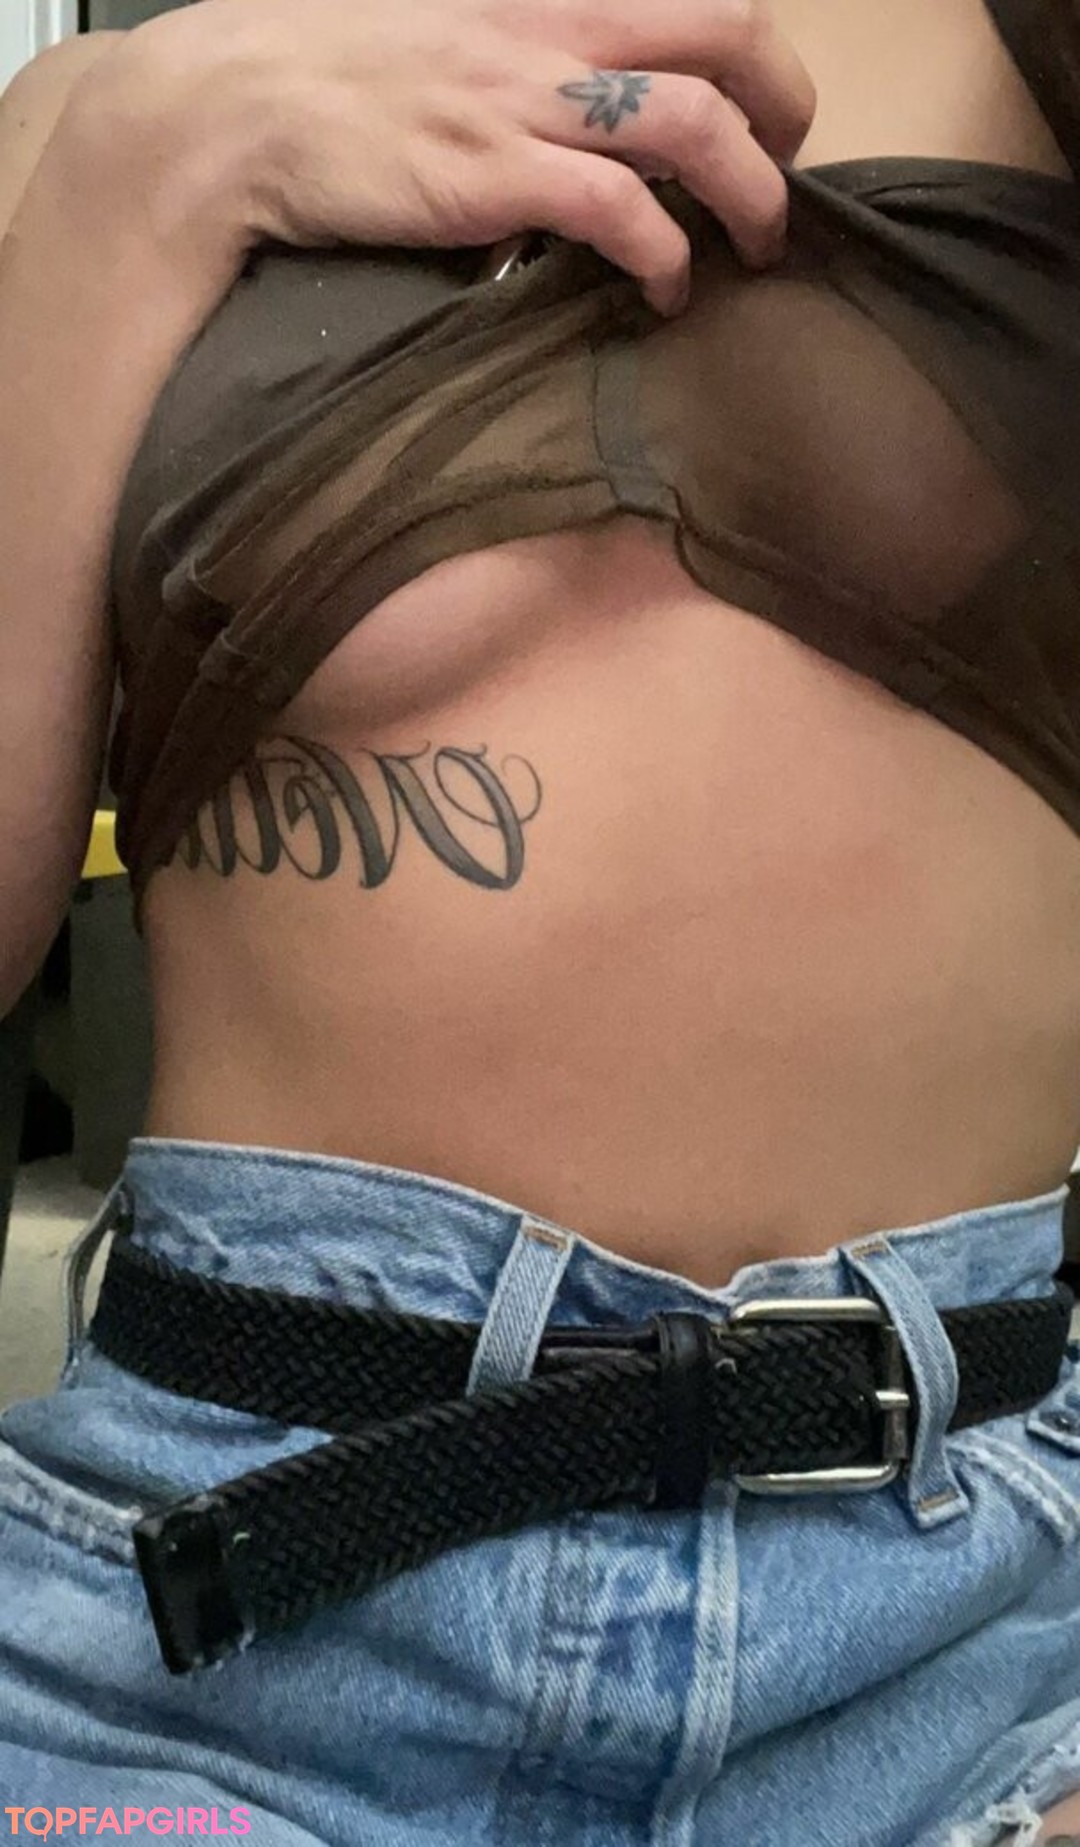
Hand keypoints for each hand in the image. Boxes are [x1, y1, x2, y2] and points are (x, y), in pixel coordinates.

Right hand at [82, 0, 814, 315]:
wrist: (236, 108)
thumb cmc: (334, 80)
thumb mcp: (451, 39)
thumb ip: (530, 61)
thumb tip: (589, 111)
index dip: (761, 58)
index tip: (770, 120)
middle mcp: (552, 32)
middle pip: (727, 35)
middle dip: (786, 111)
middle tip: (786, 180)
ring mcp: (525, 103)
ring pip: (694, 124)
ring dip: (751, 194)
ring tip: (755, 249)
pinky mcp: (494, 177)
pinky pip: (619, 210)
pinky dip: (665, 256)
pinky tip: (666, 291)